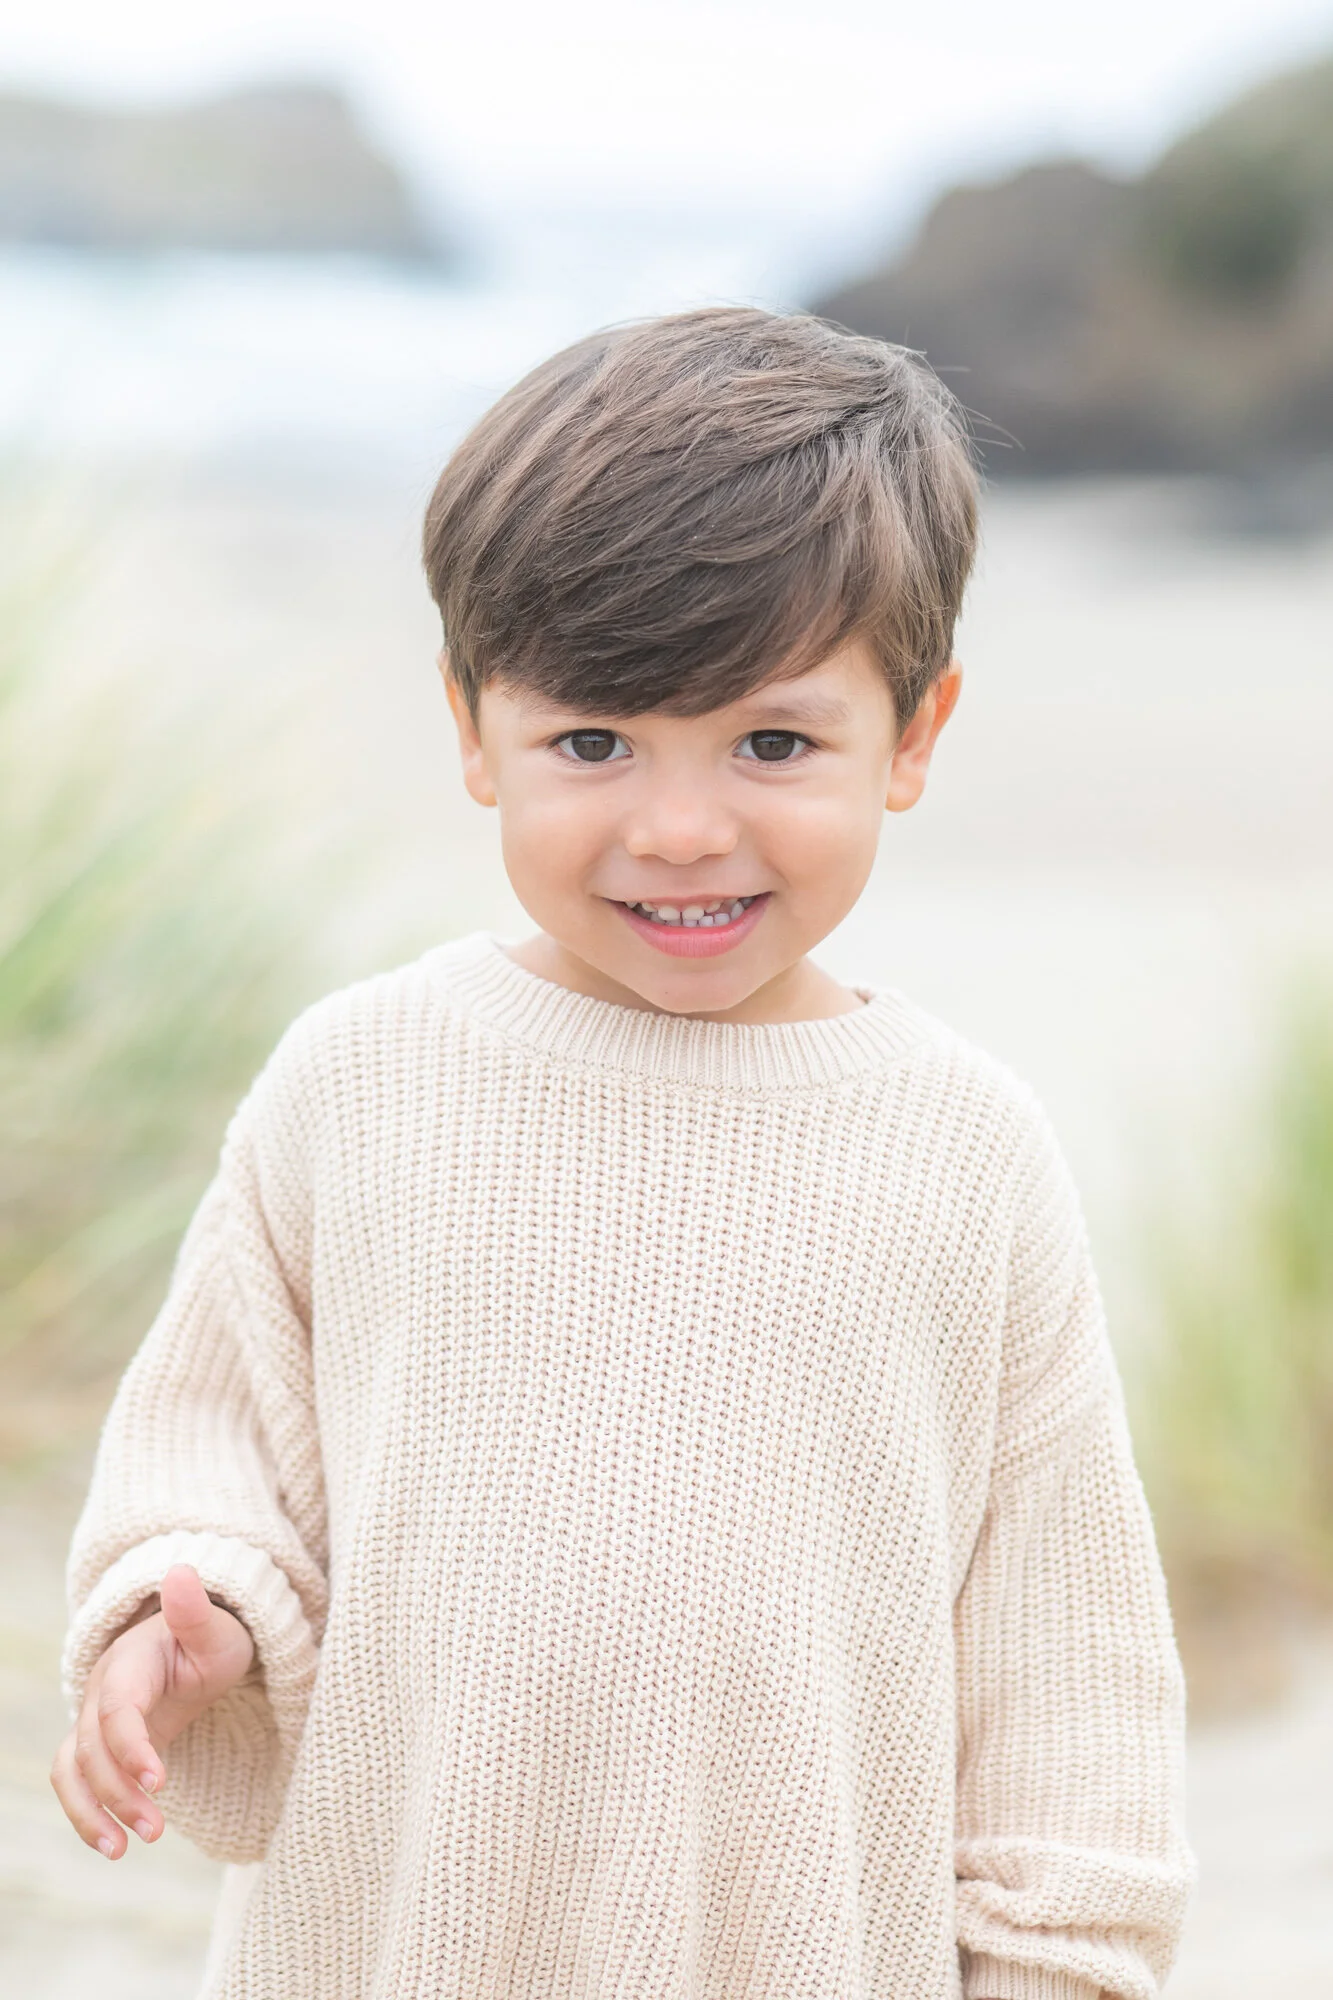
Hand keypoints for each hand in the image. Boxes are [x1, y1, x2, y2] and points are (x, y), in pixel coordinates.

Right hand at [50, 1561, 254, 1858]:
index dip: (130, 1746)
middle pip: (91, 1747)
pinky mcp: (98, 1747)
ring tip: (121, 1851)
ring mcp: (93, 1720)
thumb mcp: (216, 1628)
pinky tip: (114, 1843)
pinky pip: (77, 1782)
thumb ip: (196, 1611)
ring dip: (90, 1812)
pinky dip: (87, 1813)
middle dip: (118, 1792)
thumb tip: (179, 1571)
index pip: (117, 1708)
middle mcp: (101, 1691)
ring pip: (71, 1770)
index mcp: (129, 1661)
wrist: (194, 1647)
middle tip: (156, 1831)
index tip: (159, 1781)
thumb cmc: (210, 1638)